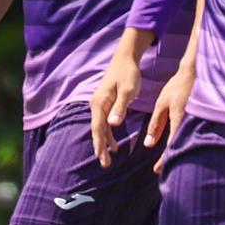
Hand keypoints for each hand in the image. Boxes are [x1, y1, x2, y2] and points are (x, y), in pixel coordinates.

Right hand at [91, 34, 150, 167]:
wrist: (125, 60)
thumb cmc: (128, 74)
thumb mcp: (128, 91)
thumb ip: (120, 107)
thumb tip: (112, 125)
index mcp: (100, 103)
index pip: (98, 128)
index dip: (100, 144)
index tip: (103, 158)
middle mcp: (96, 105)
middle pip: (96, 130)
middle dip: (100, 148)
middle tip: (105, 164)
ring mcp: (99, 104)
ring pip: (100, 128)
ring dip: (104, 143)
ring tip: (108, 157)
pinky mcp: (105, 103)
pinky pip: (104, 122)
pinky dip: (107, 134)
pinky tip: (113, 144)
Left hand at [145, 62, 195, 173]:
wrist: (198, 72)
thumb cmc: (178, 87)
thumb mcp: (162, 104)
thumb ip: (156, 124)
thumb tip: (149, 144)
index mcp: (178, 119)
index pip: (171, 145)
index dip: (164, 159)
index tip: (157, 169)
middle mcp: (189, 122)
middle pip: (180, 147)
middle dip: (171, 159)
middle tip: (161, 169)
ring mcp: (197, 121)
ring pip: (187, 142)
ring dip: (178, 152)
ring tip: (169, 161)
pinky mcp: (200, 119)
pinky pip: (191, 134)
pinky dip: (183, 142)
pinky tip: (178, 146)